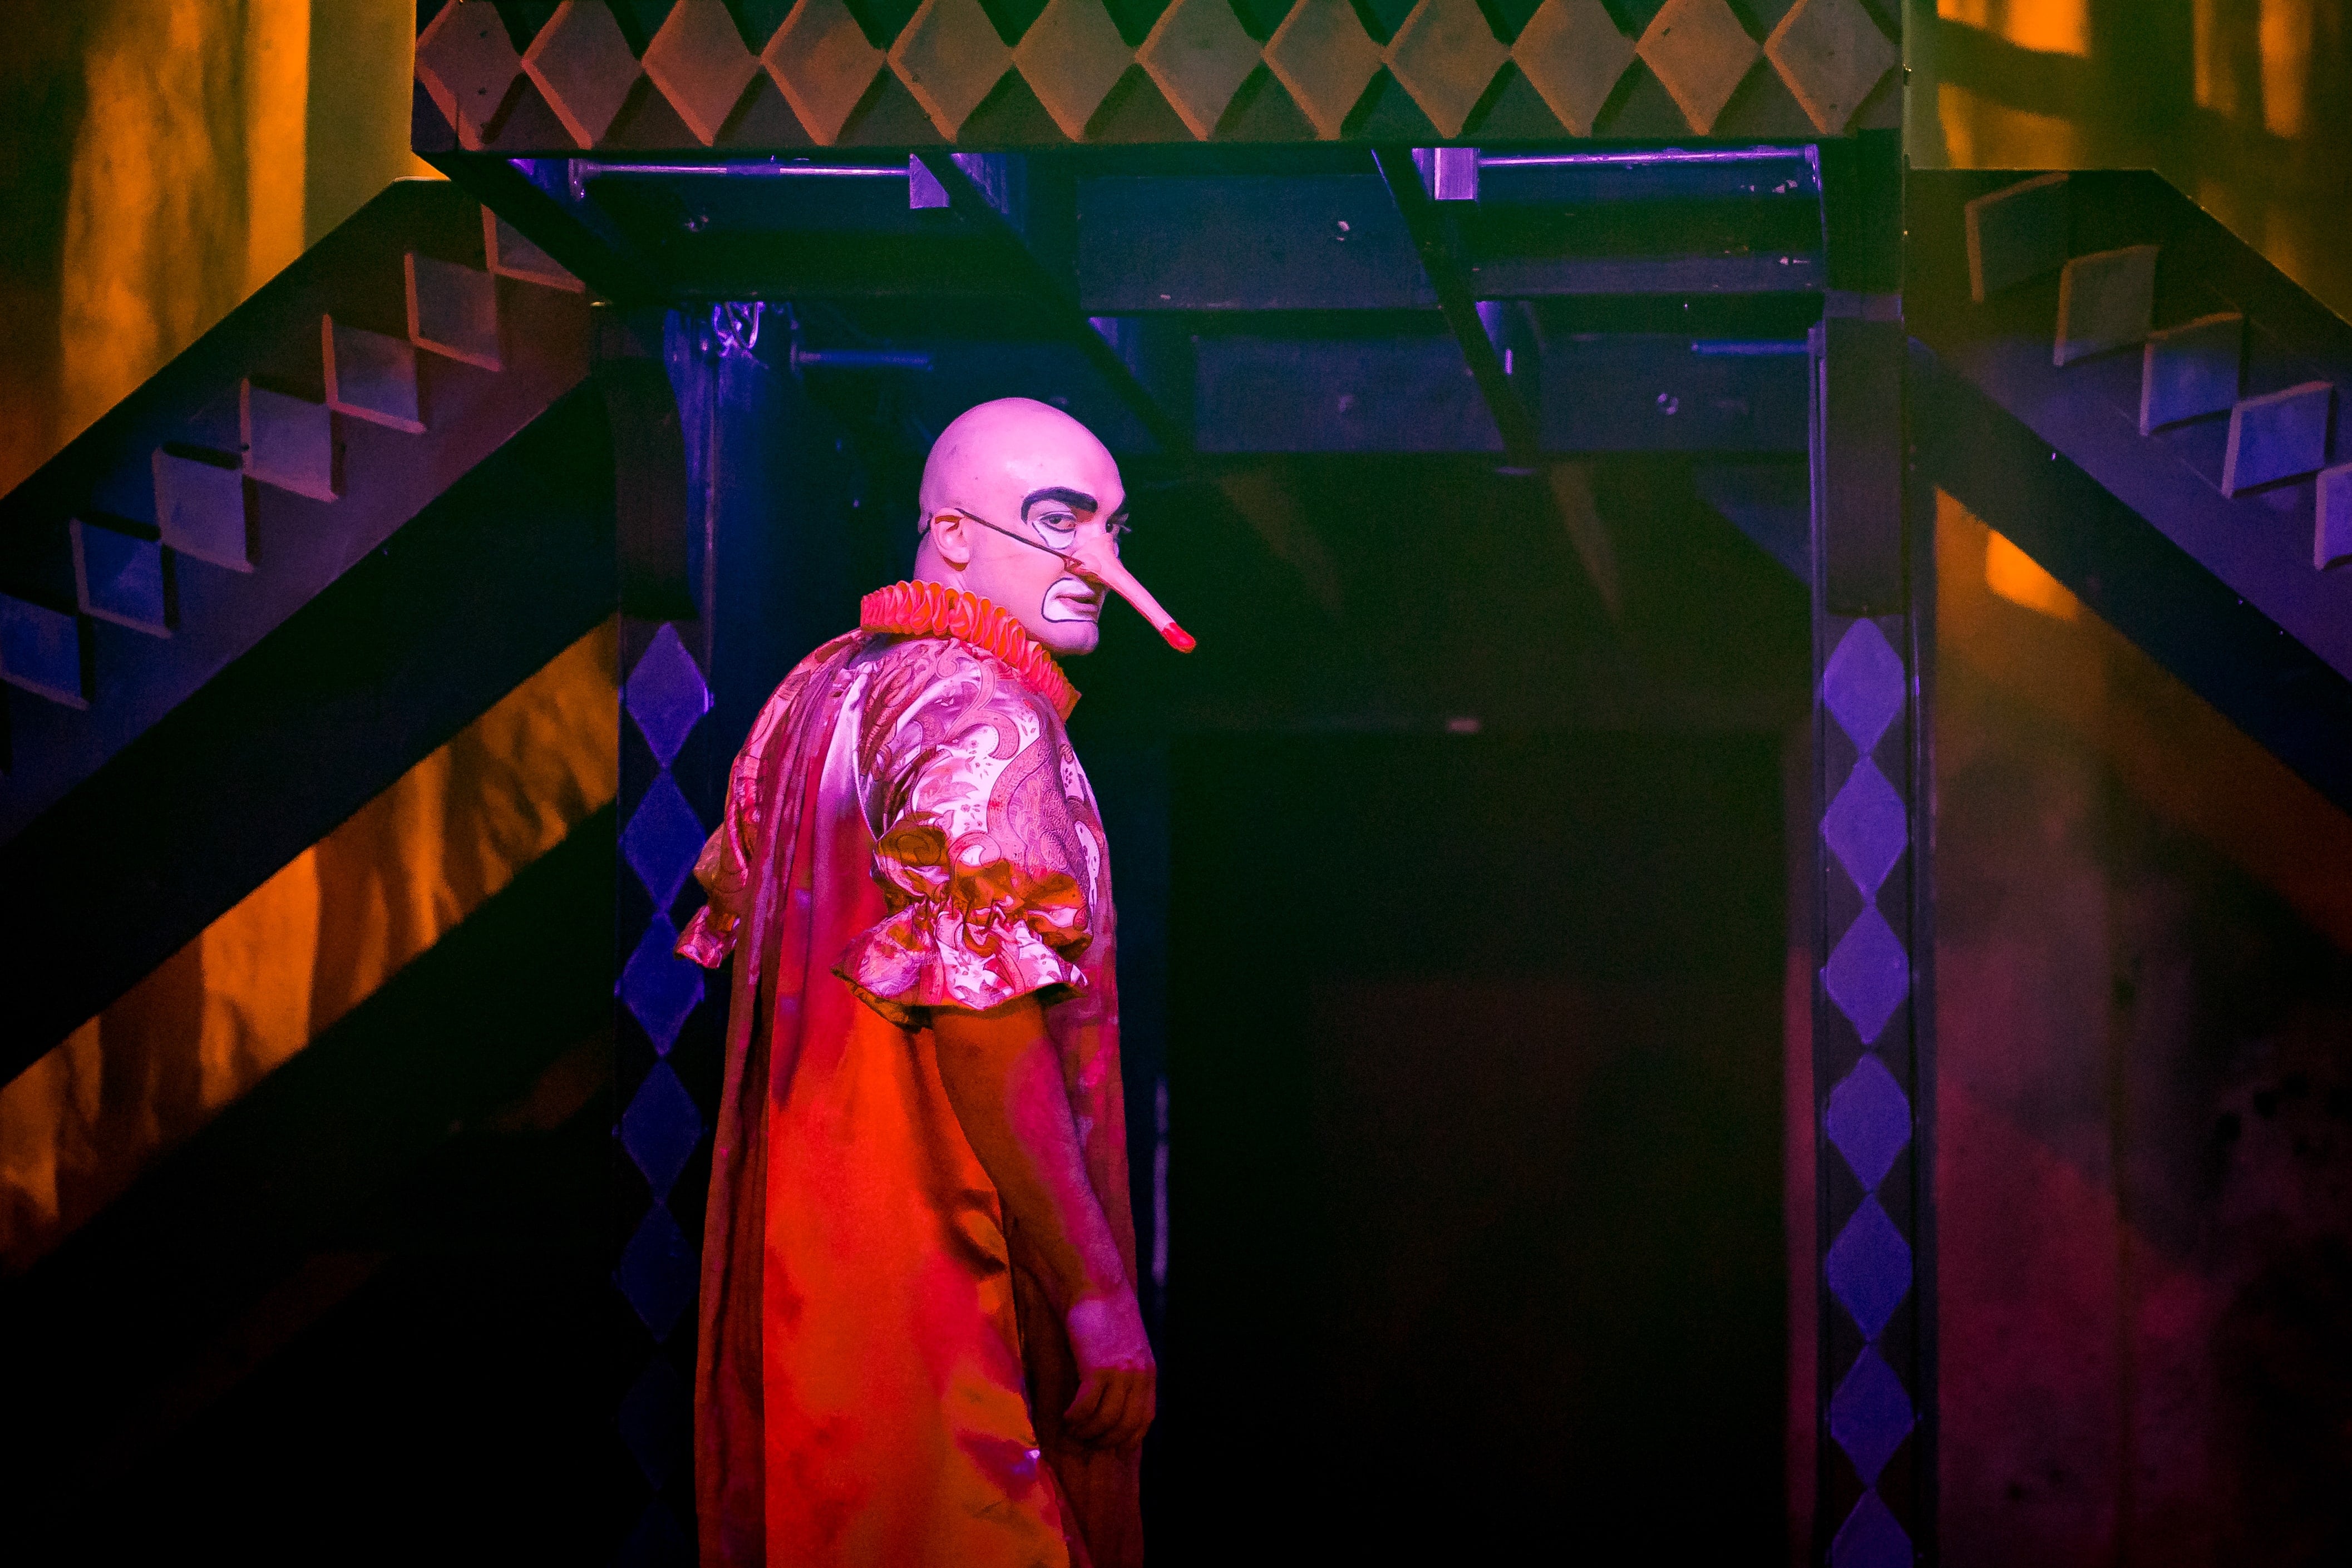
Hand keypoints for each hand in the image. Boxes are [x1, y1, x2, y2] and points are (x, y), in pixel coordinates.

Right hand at [1062, 1290, 1155, 1451]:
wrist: (1097, 1287)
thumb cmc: (1107, 1315)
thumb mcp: (1130, 1346)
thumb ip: (1129, 1372)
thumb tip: (1117, 1401)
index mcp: (1149, 1373)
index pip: (1144, 1420)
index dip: (1128, 1438)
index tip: (1112, 1446)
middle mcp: (1138, 1377)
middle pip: (1125, 1427)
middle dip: (1104, 1441)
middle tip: (1086, 1442)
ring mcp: (1119, 1374)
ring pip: (1104, 1421)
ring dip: (1086, 1432)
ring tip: (1073, 1431)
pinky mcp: (1097, 1369)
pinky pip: (1086, 1408)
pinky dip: (1075, 1418)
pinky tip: (1066, 1417)